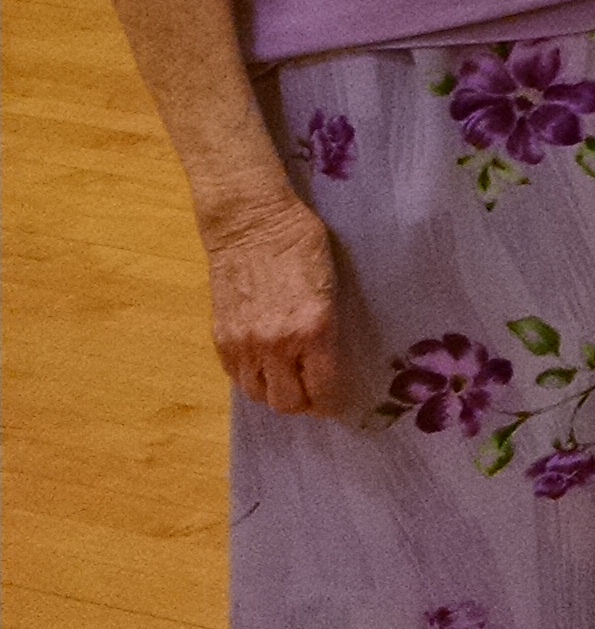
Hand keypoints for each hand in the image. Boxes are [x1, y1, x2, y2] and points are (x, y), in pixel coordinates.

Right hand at [206, 190, 338, 416]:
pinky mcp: (221, 337)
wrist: (252, 224)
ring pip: (258, 395)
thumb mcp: (332, 286)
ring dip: (276, 394)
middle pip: (287, 402)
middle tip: (315, 395)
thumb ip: (328, 329)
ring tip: (289, 383)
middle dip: (305, 404)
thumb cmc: (302, 245)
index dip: (333, 403)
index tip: (339, 404)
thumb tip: (331, 362)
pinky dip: (252, 379)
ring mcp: (244, 343)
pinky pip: (236, 377)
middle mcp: (276, 344)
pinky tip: (265, 368)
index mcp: (313, 329)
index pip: (324, 388)